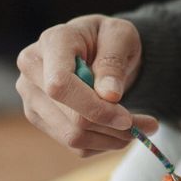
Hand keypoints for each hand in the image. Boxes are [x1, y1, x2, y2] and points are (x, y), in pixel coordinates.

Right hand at [15, 14, 159, 155]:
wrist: (96, 47)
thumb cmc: (108, 37)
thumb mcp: (121, 36)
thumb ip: (113, 62)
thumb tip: (109, 96)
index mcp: (52, 42)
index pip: (61, 85)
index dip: (95, 108)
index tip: (127, 118)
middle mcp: (32, 70)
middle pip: (70, 117)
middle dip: (112, 127)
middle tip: (149, 126)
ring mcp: (32, 97)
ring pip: (72, 136)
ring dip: (111, 139)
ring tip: (139, 128)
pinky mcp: (40, 118)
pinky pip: (74, 145)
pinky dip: (103, 143)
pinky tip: (119, 129)